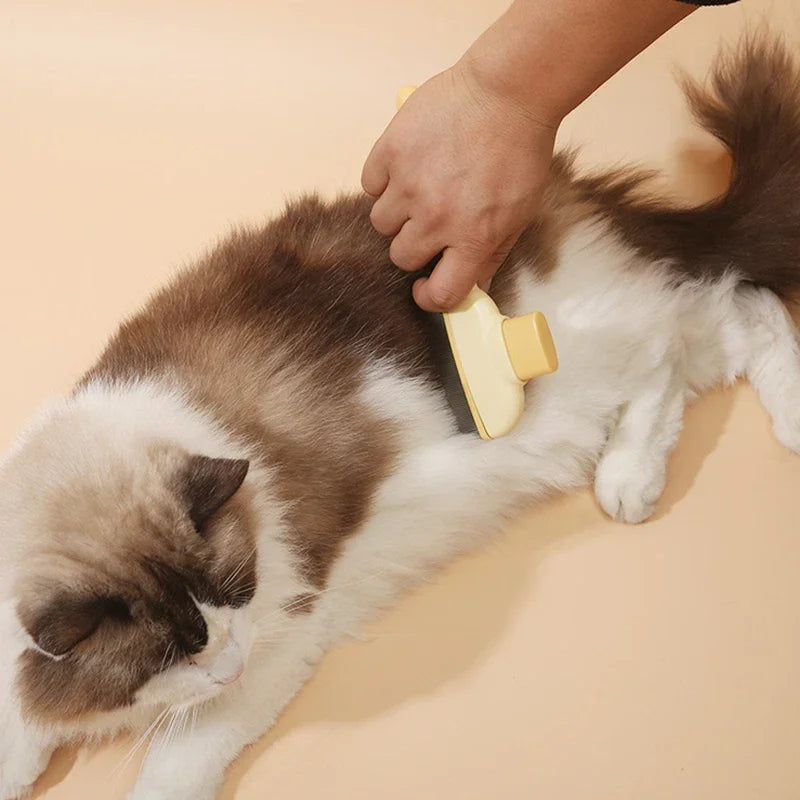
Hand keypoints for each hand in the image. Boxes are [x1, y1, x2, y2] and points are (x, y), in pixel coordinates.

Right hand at [362, 59, 557, 310]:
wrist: (508, 91)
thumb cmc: (520, 152)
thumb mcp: (519, 213)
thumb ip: (492, 253)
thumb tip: (475, 286)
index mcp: (472, 238)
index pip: (440, 294)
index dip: (430, 297)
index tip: (427, 287)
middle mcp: (436, 218)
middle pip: (401, 257)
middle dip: (415, 246)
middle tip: (430, 223)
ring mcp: (409, 185)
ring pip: (381, 223)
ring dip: (397, 214)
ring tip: (418, 189)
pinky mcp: (390, 152)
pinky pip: (370, 183)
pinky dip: (384, 179)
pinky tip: (407, 165)